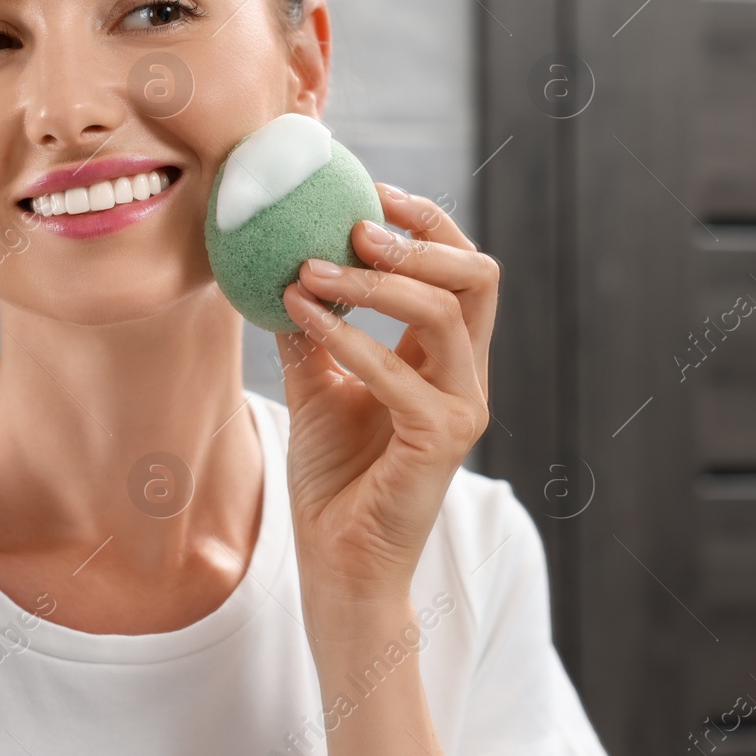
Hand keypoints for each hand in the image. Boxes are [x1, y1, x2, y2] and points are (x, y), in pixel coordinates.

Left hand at [275, 184, 498, 636]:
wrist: (338, 564)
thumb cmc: (335, 479)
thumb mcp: (317, 386)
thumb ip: (313, 331)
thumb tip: (279, 265)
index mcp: (447, 358)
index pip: (461, 270)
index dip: (426, 223)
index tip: (370, 192)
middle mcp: (467, 376)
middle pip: (475, 276)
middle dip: (418, 238)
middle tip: (353, 222)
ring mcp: (463, 408)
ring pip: (442, 312)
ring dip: (372, 282)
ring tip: (311, 268)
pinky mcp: (443, 440)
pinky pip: (399, 372)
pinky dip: (349, 337)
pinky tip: (301, 315)